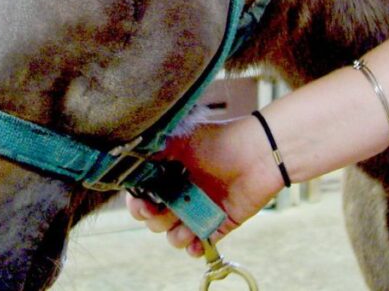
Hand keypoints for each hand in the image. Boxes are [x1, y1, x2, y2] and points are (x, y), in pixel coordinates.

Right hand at [126, 116, 283, 256]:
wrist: (257, 153)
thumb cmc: (220, 141)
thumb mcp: (181, 138)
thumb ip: (154, 150)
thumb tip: (131, 159)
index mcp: (170, 176)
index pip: (144, 196)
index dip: (138, 204)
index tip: (141, 204)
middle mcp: (183, 194)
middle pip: (156, 220)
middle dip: (155, 220)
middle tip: (162, 211)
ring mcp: (201, 210)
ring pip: (175, 236)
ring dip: (175, 235)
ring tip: (184, 227)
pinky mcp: (220, 224)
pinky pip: (202, 245)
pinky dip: (196, 249)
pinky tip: (195, 243)